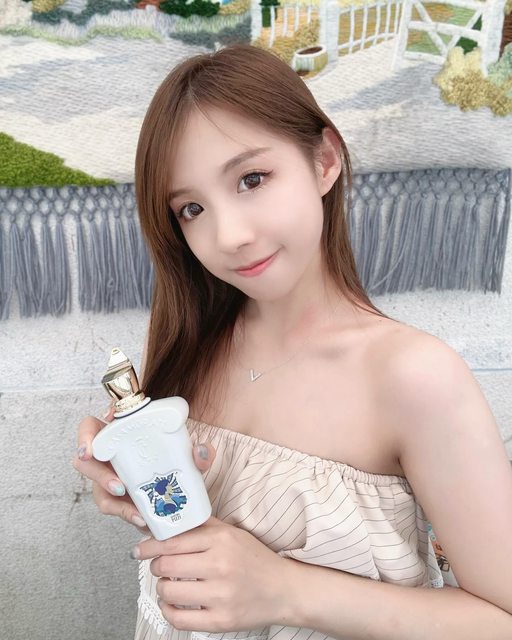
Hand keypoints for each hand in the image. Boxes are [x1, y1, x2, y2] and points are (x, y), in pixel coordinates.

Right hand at [72, 405, 215, 530]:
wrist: (178, 482)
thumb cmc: (174, 456)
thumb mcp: (187, 450)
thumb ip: (198, 451)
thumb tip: (201, 453)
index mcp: (117, 434)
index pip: (89, 428)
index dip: (84, 436)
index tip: (90, 449)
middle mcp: (107, 456)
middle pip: (85, 463)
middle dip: (97, 475)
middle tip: (118, 486)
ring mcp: (108, 478)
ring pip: (98, 490)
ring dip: (115, 501)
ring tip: (135, 509)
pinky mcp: (116, 499)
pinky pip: (113, 508)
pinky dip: (127, 513)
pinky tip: (142, 519)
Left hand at [134, 517, 295, 631]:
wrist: (283, 589)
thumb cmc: (255, 559)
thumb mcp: (232, 533)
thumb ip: (202, 526)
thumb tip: (169, 522)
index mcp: (221, 540)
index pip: (172, 541)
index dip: (149, 546)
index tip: (139, 550)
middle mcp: (220, 565)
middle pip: (165, 565)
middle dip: (156, 566)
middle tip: (160, 566)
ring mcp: (220, 595)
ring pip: (168, 591)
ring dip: (162, 588)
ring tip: (170, 584)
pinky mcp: (220, 620)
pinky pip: (178, 618)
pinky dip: (168, 610)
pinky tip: (173, 603)